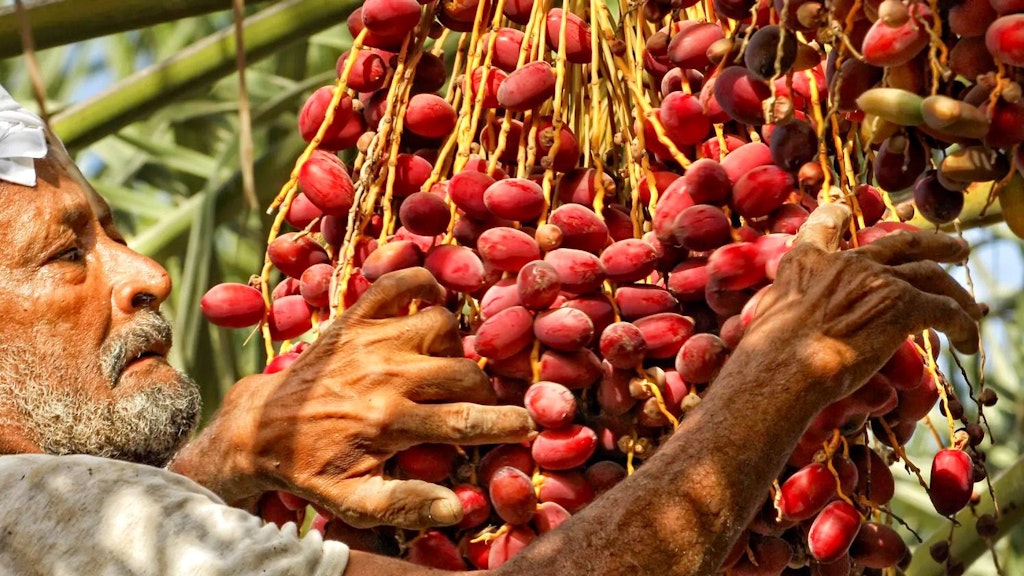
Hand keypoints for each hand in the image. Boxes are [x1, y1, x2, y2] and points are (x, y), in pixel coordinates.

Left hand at [181, 267, 533, 529]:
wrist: (261, 428)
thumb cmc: (313, 466)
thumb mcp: (354, 500)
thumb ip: (406, 503)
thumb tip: (457, 507)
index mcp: (389, 422)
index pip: (466, 422)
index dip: (506, 423)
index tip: (531, 424)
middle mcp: (386, 375)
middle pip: (463, 372)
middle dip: (482, 390)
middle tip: (477, 402)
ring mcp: (370, 339)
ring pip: (442, 325)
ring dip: (453, 345)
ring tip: (445, 364)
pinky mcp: (353, 317)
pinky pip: (399, 284)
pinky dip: (422, 284)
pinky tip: (433, 303)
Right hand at [745, 205, 984, 403]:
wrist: (783, 367)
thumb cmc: (766, 357)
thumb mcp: (768, 319)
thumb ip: (790, 311)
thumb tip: (789, 333)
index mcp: (806, 262)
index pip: (823, 224)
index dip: (836, 215)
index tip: (844, 209)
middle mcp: (846, 262)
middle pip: (900, 243)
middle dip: (932, 242)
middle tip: (954, 247)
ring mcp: (877, 280)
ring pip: (930, 274)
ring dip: (955, 288)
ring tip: (970, 303)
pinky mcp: (903, 305)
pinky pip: (947, 310)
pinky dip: (964, 326)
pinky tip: (969, 342)